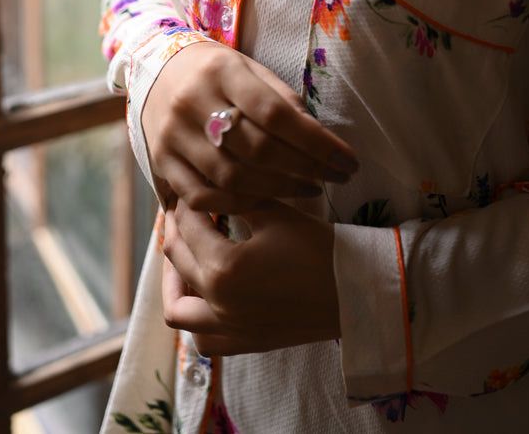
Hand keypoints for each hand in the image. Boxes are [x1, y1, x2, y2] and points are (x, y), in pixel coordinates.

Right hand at [142, 42, 357, 213]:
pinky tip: (266, 200)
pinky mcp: (161, 162)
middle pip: (256, 149)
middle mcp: (192, 102)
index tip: (346, 159)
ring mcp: (173, 136)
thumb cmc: (215, 71)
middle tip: (334, 178)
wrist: (155, 70)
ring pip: (231, 177)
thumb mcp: (249, 68)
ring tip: (309, 189)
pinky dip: (238, 204)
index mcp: (221, 71)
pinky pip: (202, 196)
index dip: (316, 142)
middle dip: (304, 169)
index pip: (275, 114)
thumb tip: (319, 136)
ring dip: (279, 190)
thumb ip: (281, 99)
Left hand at [161, 198, 339, 354]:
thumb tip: (208, 186)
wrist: (354, 291)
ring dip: (174, 280)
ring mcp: (229, 329)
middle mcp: (218, 303)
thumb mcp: (273, 213)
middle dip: (176, 229)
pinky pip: (203, 339)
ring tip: (185, 257)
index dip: (185, 202)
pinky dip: (195, 319)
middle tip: (185, 211)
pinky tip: (205, 295)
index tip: (188, 187)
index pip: (188, 226)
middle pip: (177, 260)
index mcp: (223, 267)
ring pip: (178, 310)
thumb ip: (234, 200)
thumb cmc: (317, 248)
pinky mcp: (244, 343)